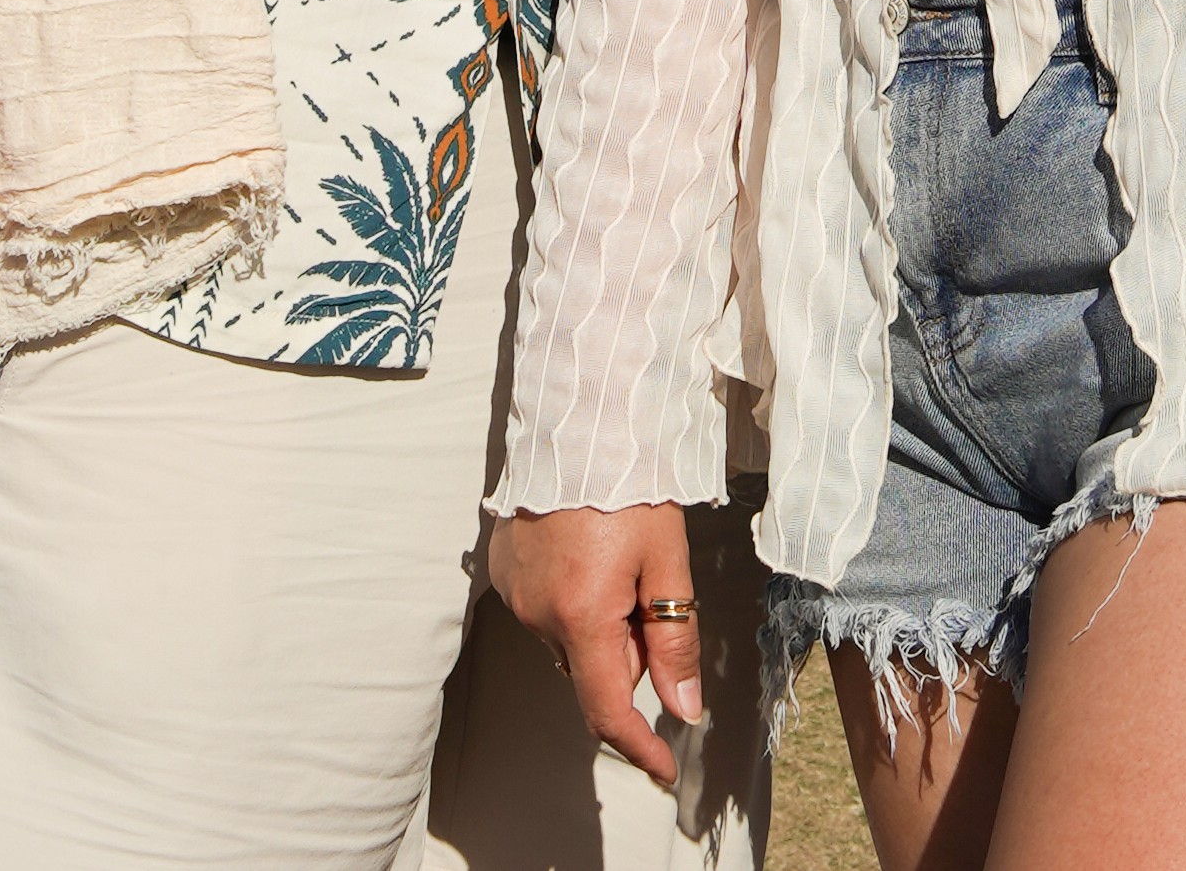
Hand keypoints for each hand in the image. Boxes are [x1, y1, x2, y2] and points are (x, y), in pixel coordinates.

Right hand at [487, 503, 703, 787]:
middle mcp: (538, 613)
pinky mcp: (502, 570)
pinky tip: (586, 551)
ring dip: (600, 624)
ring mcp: (515, 593)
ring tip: (617, 557)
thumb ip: (675, 640)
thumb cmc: (629, 482)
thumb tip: (683, 709)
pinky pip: (544, 609)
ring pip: (570, 640)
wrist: (578, 418)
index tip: (664, 768)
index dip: (640, 747)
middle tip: (651, 591)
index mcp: (582, 615)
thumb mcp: (668, 560)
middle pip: (594, 668)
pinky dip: (571, 599)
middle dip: (629, 651)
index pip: (608, 709)